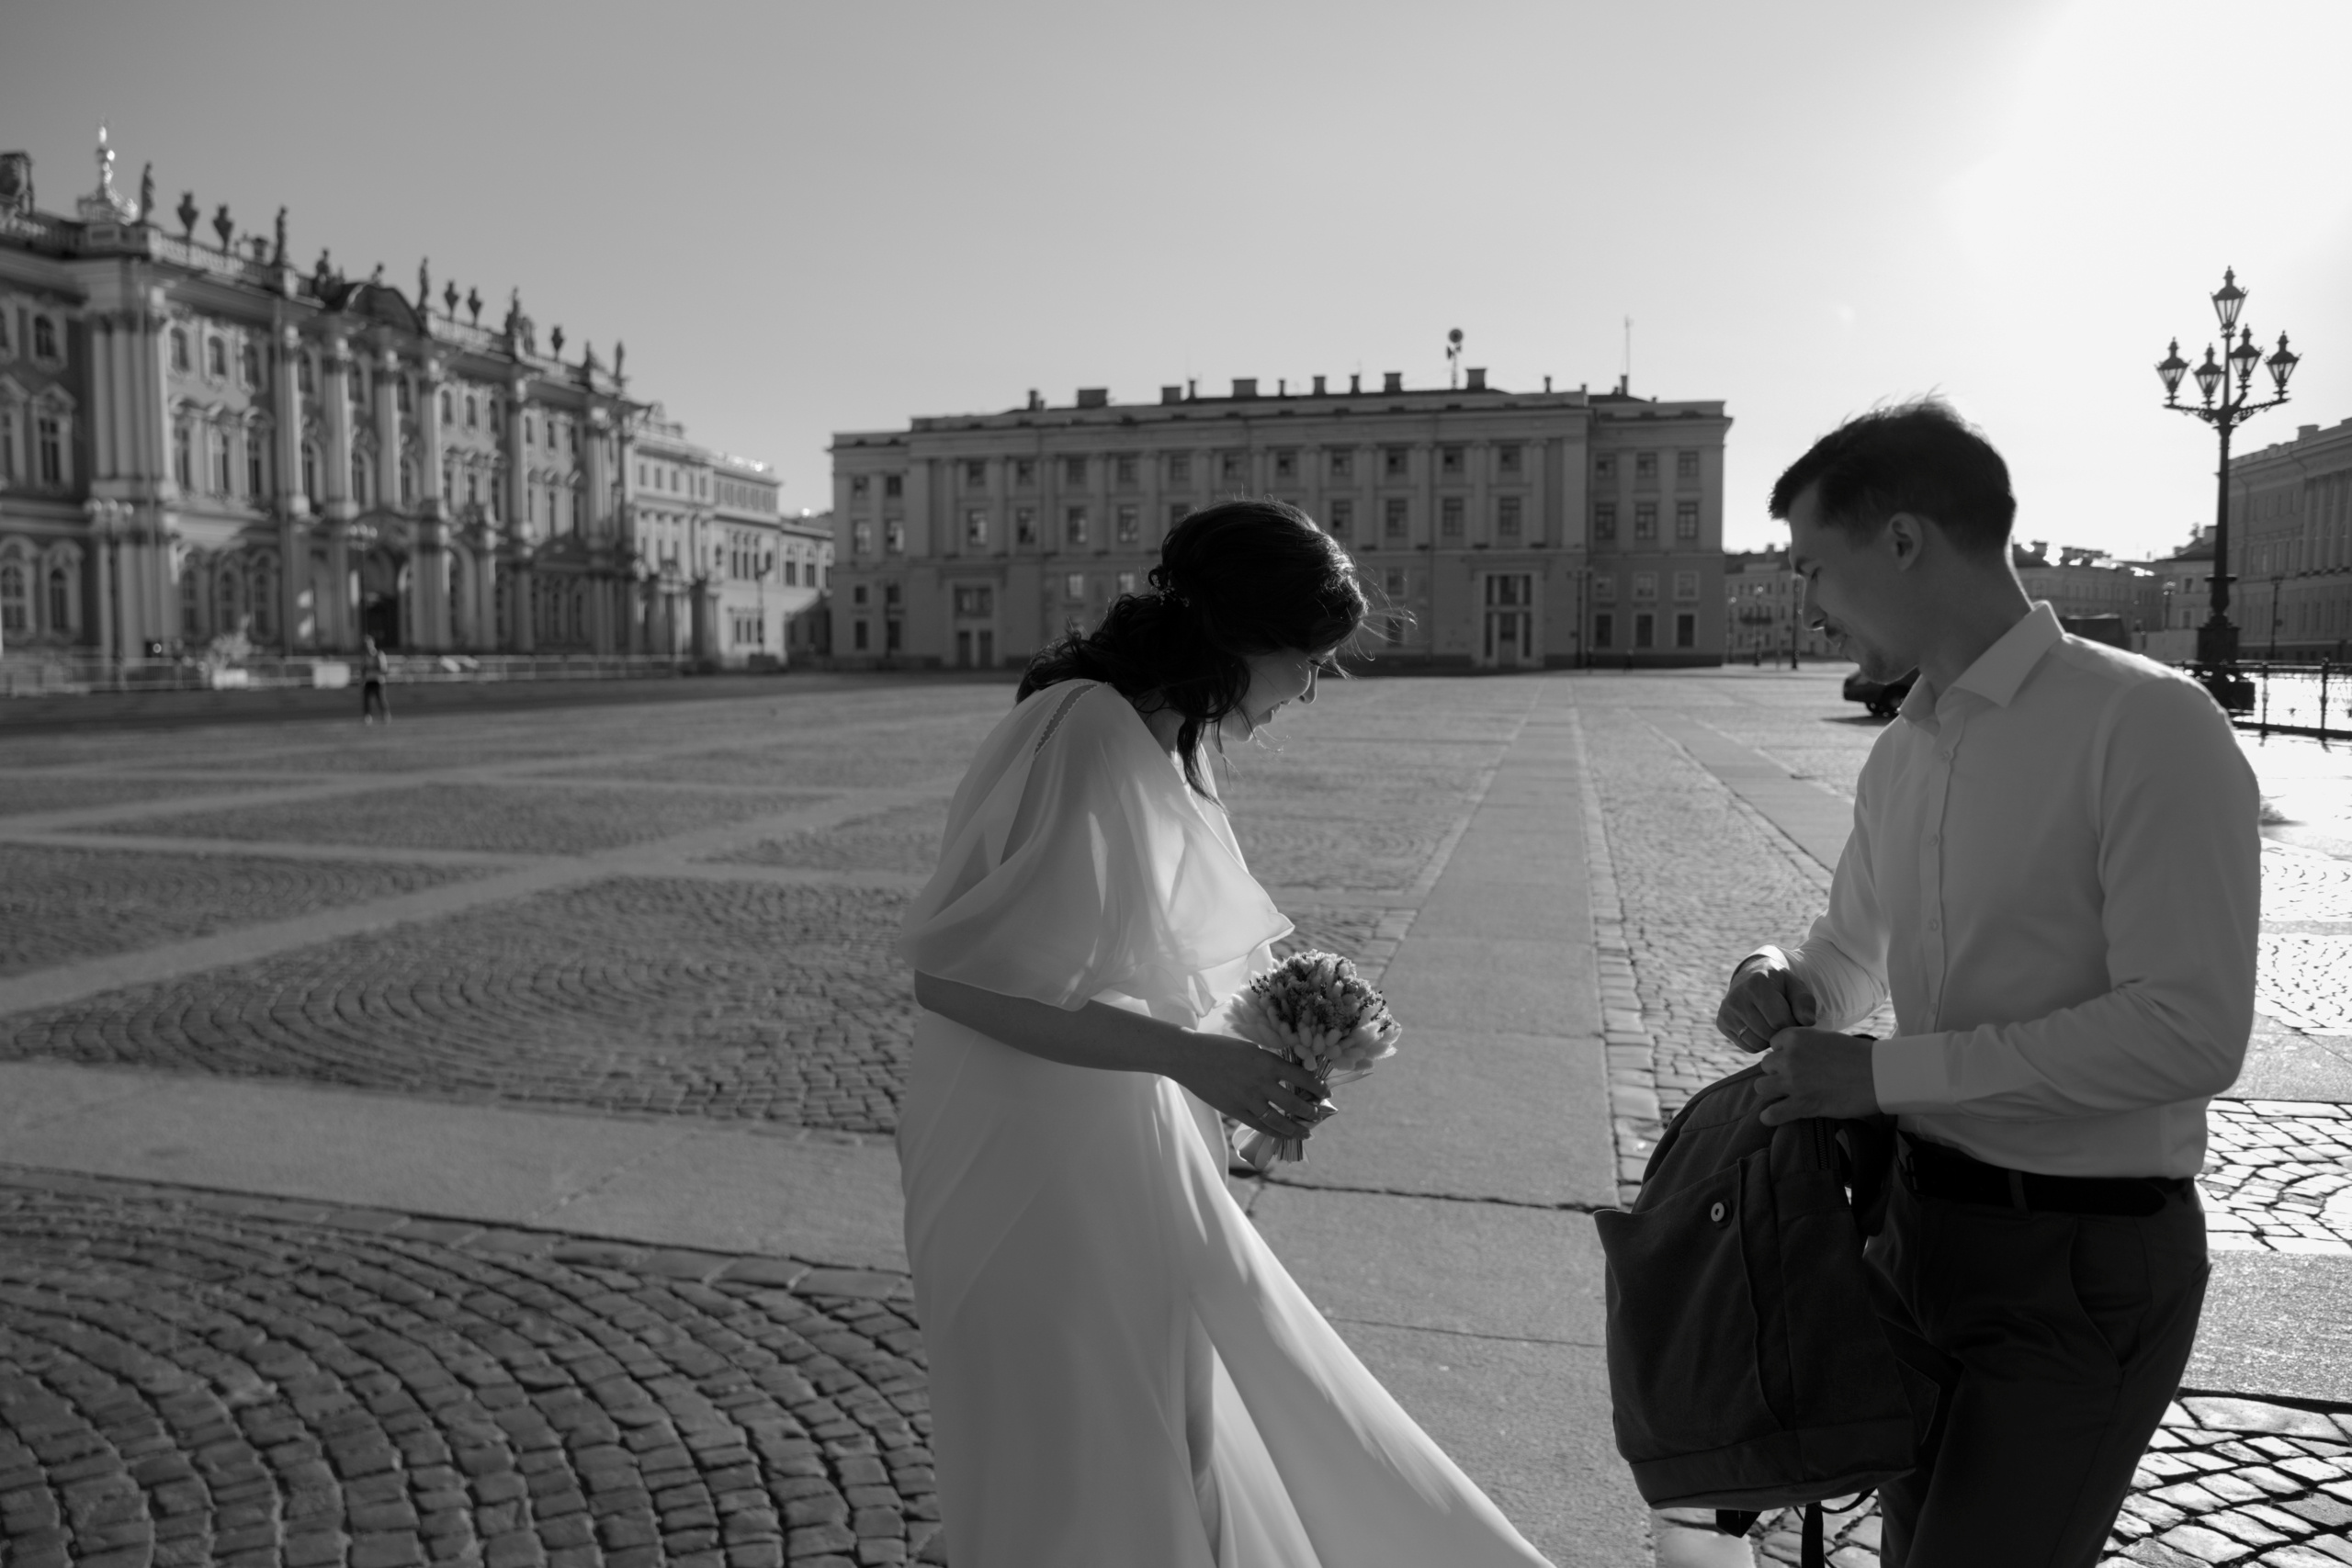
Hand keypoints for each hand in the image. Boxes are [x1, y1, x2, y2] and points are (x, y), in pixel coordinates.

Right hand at [1166, 1031, 1331, 1140]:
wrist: (1190, 1057)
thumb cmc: (1221, 1048)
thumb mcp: (1250, 1048)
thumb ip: (1269, 1063)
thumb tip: (1289, 1075)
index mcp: (1266, 1062)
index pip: (1301, 1076)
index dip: (1317, 1086)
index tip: (1326, 1092)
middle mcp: (1260, 1082)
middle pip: (1294, 1102)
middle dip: (1310, 1111)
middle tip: (1319, 1114)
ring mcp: (1247, 1099)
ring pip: (1279, 1120)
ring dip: (1295, 1128)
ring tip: (1306, 1132)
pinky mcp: (1235, 1111)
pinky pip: (1259, 1126)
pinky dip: (1274, 1132)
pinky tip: (1283, 1135)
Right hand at [1716, 948, 1817, 1053]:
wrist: (1752, 976)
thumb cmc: (1779, 985)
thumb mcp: (1796, 987)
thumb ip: (1805, 1003)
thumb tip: (1808, 1022)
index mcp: (1757, 984)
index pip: (1780, 1020)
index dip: (1792, 1023)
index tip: (1794, 1017)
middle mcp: (1737, 997)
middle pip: (1768, 1033)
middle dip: (1781, 1032)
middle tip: (1785, 1022)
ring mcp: (1726, 1011)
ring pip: (1757, 1043)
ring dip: (1770, 1039)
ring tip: (1773, 1025)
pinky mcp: (1721, 1023)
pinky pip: (1747, 1046)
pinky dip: (1758, 1043)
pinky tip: (1761, 1028)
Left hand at [1755, 1028, 1879, 1125]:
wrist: (1879, 1075)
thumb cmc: (1860, 1056)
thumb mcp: (1827, 1038)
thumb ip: (1807, 1044)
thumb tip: (1797, 1053)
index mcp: (1796, 1037)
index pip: (1773, 1044)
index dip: (1783, 1053)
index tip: (1795, 1060)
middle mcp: (1789, 1058)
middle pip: (1766, 1066)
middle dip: (1778, 1072)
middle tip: (1795, 1079)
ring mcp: (1793, 1082)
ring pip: (1761, 1087)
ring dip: (1772, 1092)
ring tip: (1784, 1095)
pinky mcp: (1801, 1105)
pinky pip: (1771, 1114)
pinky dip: (1771, 1117)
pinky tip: (1775, 1116)